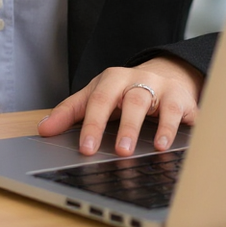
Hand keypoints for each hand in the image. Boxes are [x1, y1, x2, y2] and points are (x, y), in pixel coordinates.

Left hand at [38, 56, 202, 155]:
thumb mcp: (95, 96)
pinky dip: (175, 128)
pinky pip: (180, 111)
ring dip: (157, 127)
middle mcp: (136, 80)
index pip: (99, 101)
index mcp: (111, 80)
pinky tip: (169, 145)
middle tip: (120, 152)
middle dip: (126, 126)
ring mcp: (161, 88)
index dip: (92, 125)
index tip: (86, 149)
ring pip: (159, 105)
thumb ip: (70, 112)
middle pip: (130, 100)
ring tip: (153, 149)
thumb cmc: (123, 91)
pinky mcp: (182, 99)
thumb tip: (44, 129)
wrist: (165, 74)